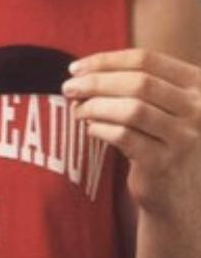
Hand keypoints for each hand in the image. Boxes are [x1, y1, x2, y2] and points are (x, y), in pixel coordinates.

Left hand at [62, 48, 200, 214]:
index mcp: (199, 85)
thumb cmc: (164, 143)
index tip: (76, 68)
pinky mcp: (164, 163)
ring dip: (96, 106)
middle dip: (96, 82)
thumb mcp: (164, 107)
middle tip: (69, 88)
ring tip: (78, 110)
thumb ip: (137, 85)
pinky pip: (123, 136)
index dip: (106, 61)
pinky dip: (101, 129)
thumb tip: (83, 72)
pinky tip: (91, 129)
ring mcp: (184, 138)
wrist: (181, 196)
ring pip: (131, 109)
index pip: (148, 60)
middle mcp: (199, 109)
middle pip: (138, 82)